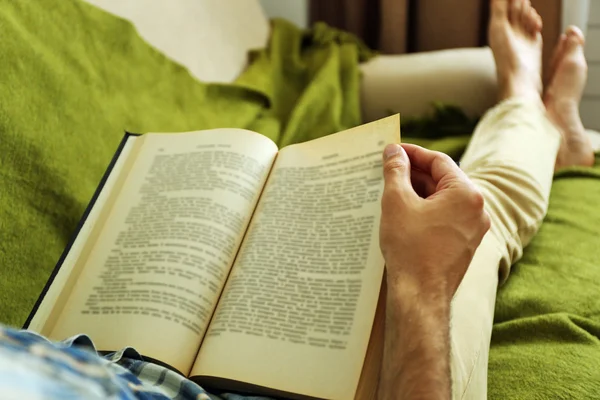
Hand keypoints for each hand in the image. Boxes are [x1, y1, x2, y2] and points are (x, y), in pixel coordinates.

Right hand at [379, 143, 490, 299]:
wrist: (420, 295)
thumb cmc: (410, 248)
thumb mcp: (397, 202)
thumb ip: (395, 171)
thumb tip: (393, 152)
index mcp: (467, 194)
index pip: (439, 161)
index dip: (413, 153)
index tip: (392, 151)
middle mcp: (477, 209)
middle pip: (443, 180)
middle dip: (413, 174)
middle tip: (387, 170)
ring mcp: (472, 229)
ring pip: (443, 200)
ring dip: (418, 192)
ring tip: (390, 190)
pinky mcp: (464, 244)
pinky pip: (444, 217)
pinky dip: (425, 210)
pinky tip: (402, 213)